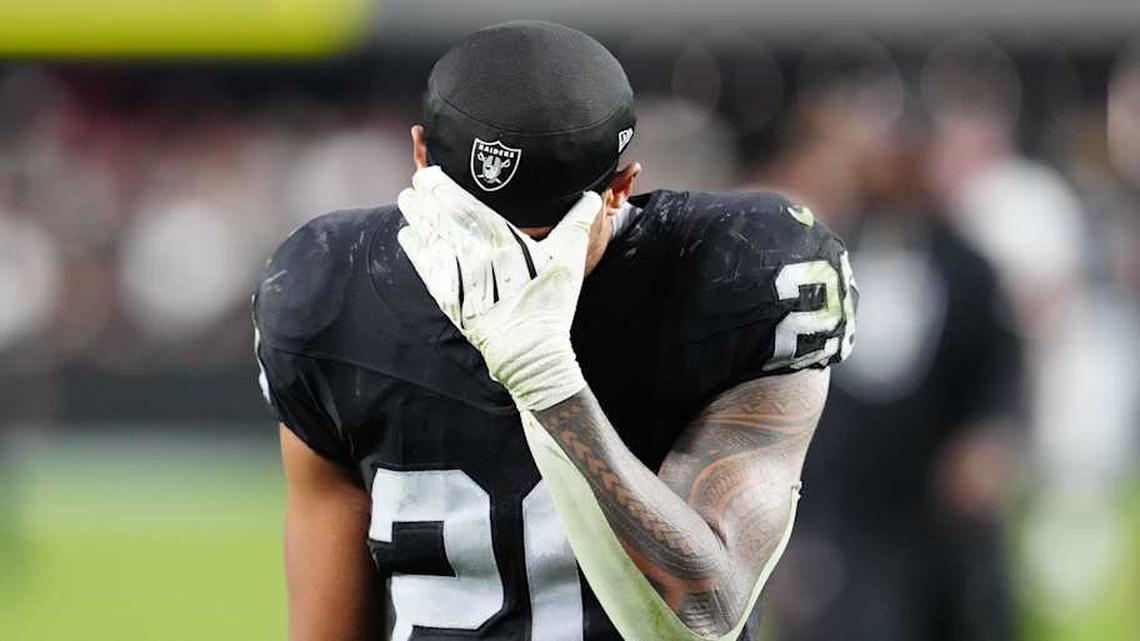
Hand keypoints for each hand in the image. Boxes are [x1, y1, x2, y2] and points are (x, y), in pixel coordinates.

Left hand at [397, 166, 602, 409]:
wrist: (529, 351)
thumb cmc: (551, 303)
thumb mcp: (568, 259)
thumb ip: (577, 222)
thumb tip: (593, 196)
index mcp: (502, 242)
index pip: (463, 205)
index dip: (442, 187)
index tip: (431, 172)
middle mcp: (474, 256)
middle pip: (440, 218)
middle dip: (424, 197)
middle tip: (416, 181)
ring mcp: (457, 277)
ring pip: (428, 238)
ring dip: (415, 217)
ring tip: (407, 199)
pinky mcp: (447, 297)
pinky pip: (424, 266)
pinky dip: (414, 248)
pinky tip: (408, 234)